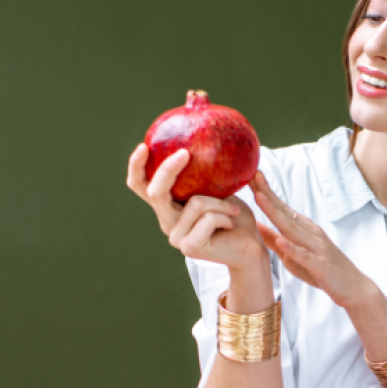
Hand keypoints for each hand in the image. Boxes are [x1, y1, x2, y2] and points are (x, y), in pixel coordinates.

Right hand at [126, 144, 266, 273]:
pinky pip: (208, 218)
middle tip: (185, 153)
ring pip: (194, 203)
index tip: (143, 146)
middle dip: (169, 169)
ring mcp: (176, 237)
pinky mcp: (190, 247)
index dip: (136, 167)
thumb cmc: (235, 218)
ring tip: (234, 210)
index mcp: (169, 207)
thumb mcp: (219, 188)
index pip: (141, 186)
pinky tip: (231, 223)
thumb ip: (205, 172)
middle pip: (156, 192)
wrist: (250, 249)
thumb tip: (202, 138)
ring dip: (221, 202)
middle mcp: (167, 222)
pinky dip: (225, 215)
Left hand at [251, 173, 373, 308]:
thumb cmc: (322, 270)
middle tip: (253, 175)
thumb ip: (275, 240)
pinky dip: (292, 248)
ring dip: (275, 213)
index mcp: (304, 229)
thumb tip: (255, 225)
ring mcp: (317, 248)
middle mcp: (311, 233)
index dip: (266, 192)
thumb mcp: (294, 254)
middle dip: (268, 194)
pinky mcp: (321, 265)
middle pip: (285, 212)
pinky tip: (281, 240)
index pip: (281, 208)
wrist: (354, 287)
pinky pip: (305, 256)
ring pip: (292, 229)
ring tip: (260, 198)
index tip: (250, 176)